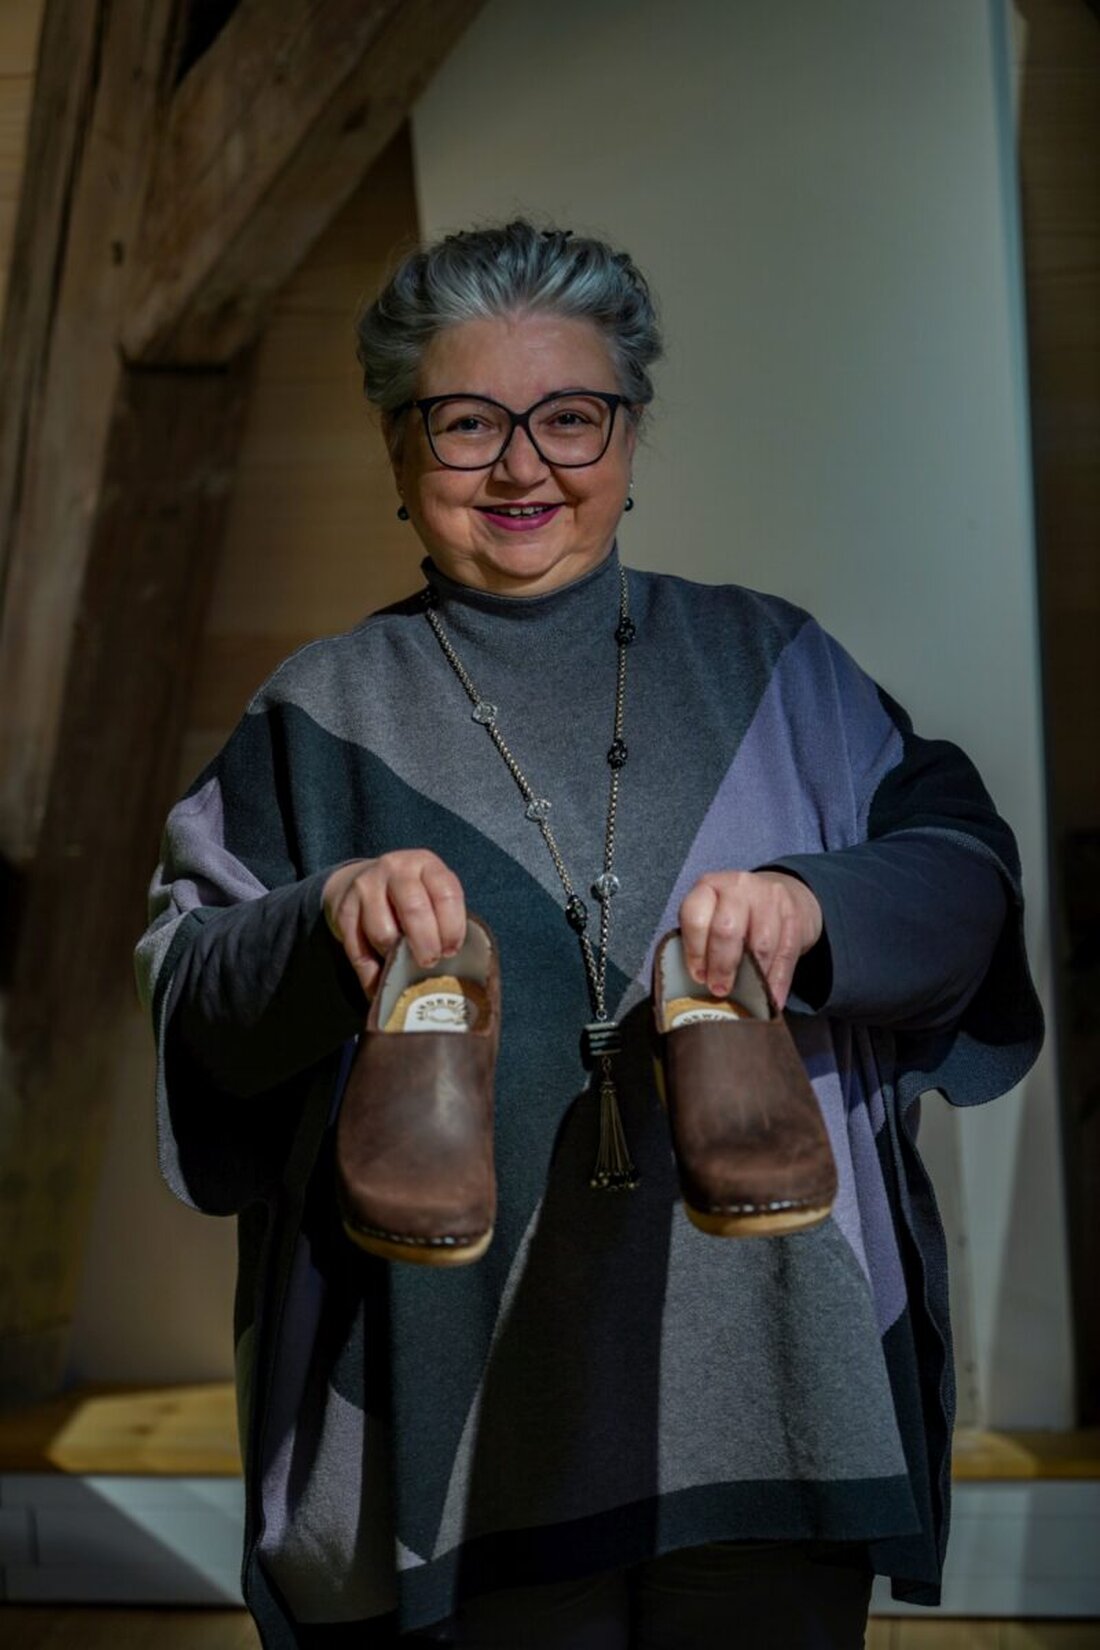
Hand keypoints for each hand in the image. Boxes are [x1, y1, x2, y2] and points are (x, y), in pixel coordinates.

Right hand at [322, 851, 466, 999]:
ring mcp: (366, 887)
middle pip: (414, 910)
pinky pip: (358, 950)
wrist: (363, 879)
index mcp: (425, 863)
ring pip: (383, 933)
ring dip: (396, 957)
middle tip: (430, 963)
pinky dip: (372, 973)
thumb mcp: (432, 889)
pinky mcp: (344, 910)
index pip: (445, 894)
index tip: (451, 951)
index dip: (452, 928)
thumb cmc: (410, 892)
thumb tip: (458, 964)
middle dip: (426, 945)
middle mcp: (395, 869)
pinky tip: (383, 980)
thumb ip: (444, 915)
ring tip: (405, 965)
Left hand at [678, 870, 822, 1009]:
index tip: (699, 976)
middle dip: (722, 966)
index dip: (695, 952)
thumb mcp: (712, 913)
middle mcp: (738, 887)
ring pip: (760, 945)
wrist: (782, 893)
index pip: (695, 917)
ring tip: (746, 996)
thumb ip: (702, 940)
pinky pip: (785, 955)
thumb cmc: (737, 913)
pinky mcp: (795, 915)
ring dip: (752, 977)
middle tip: (720, 989)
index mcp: (708, 887)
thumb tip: (698, 983)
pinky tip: (772, 998)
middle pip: (726, 930)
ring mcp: (769, 898)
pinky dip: (777, 981)